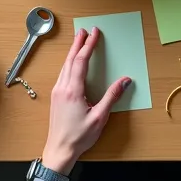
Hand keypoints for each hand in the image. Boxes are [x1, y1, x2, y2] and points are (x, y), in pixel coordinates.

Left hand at [41, 27, 131, 173]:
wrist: (59, 150)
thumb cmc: (79, 137)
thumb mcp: (100, 117)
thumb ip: (112, 97)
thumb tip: (125, 80)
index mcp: (73, 90)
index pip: (81, 61)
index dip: (88, 45)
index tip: (94, 33)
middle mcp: (62, 87)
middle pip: (70, 59)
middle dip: (78, 43)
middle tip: (85, 30)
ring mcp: (57, 91)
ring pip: (64, 66)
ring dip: (72, 52)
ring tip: (79, 41)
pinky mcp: (55, 97)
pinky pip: (62, 73)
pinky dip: (69, 63)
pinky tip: (72, 62)